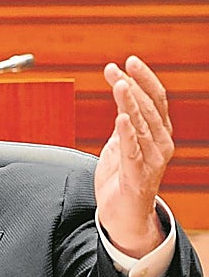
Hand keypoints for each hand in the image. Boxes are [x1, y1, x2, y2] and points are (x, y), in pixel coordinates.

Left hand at [94, 56, 172, 256]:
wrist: (123, 214)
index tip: (129, 61)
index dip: (144, 79)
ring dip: (128, 102)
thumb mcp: (121, 144)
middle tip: (114, 68)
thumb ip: (124, 125)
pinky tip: (120, 117)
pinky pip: (132, 150)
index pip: (156, 100)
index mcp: (158, 134)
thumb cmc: (122, 180)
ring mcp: (152, 160)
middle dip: (130, 85)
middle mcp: (161, 144)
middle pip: (148, 108)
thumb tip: (121, 102)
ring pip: (141, 125)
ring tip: (118, 83)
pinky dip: (126, 133)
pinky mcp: (137, 175)